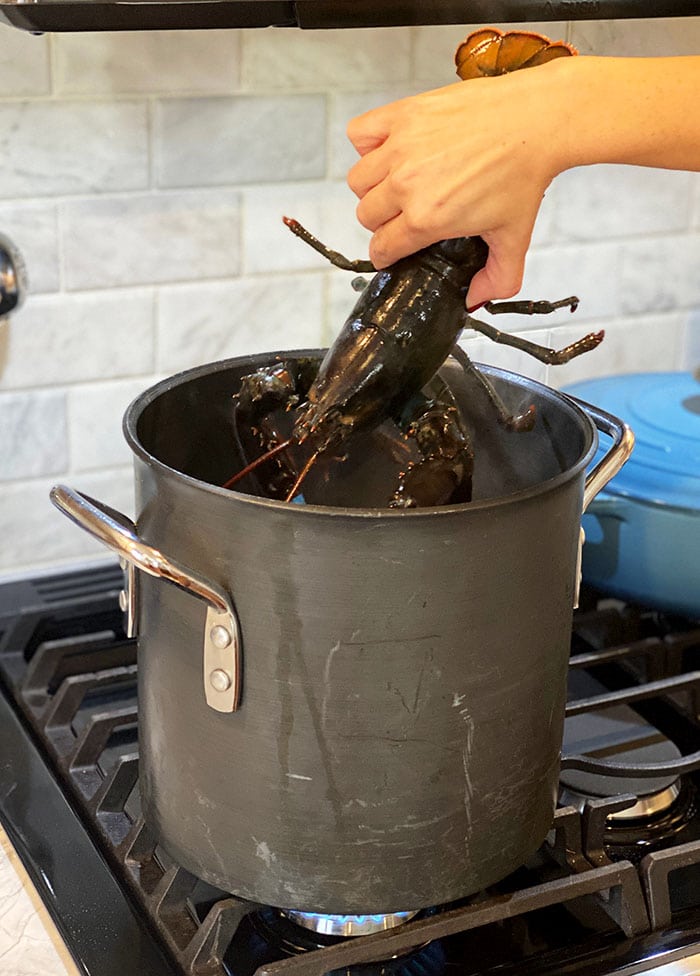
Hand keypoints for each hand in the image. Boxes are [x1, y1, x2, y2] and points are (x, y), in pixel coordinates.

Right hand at [346, 60, 568, 307]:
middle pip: (365, 215)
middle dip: (381, 222)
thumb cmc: (523, 173)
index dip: (386, 253)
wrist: (536, 122)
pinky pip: (360, 134)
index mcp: (427, 218)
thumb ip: (497, 278)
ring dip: (371, 187)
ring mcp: (402, 147)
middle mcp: (407, 184)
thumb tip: (476, 300)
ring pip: (358, 180)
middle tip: (402, 215)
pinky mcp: (403, 114)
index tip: (393, 249)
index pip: (382, 247)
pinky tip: (389, 150)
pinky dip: (366, 144)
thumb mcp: (513, 237)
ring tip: (395, 184)